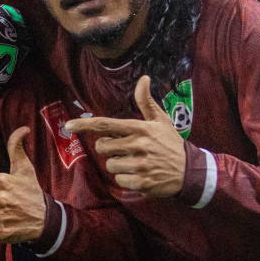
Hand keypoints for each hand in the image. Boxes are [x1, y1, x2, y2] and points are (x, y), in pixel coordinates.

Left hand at [64, 75, 185, 196]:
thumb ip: (146, 101)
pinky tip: (140, 174)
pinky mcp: (142, 181)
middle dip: (109, 149)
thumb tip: (143, 78)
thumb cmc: (170, 143)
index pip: (107, 125)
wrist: (190, 170)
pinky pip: (119, 180)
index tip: (69, 125)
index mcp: (140, 128)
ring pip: (110, 165)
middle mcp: (138, 145)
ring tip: (136, 162)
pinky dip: (126, 179)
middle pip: (102, 147)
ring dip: (118, 165)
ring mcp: (140, 164)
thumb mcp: (161, 120)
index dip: (85, 124)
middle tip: (125, 150)